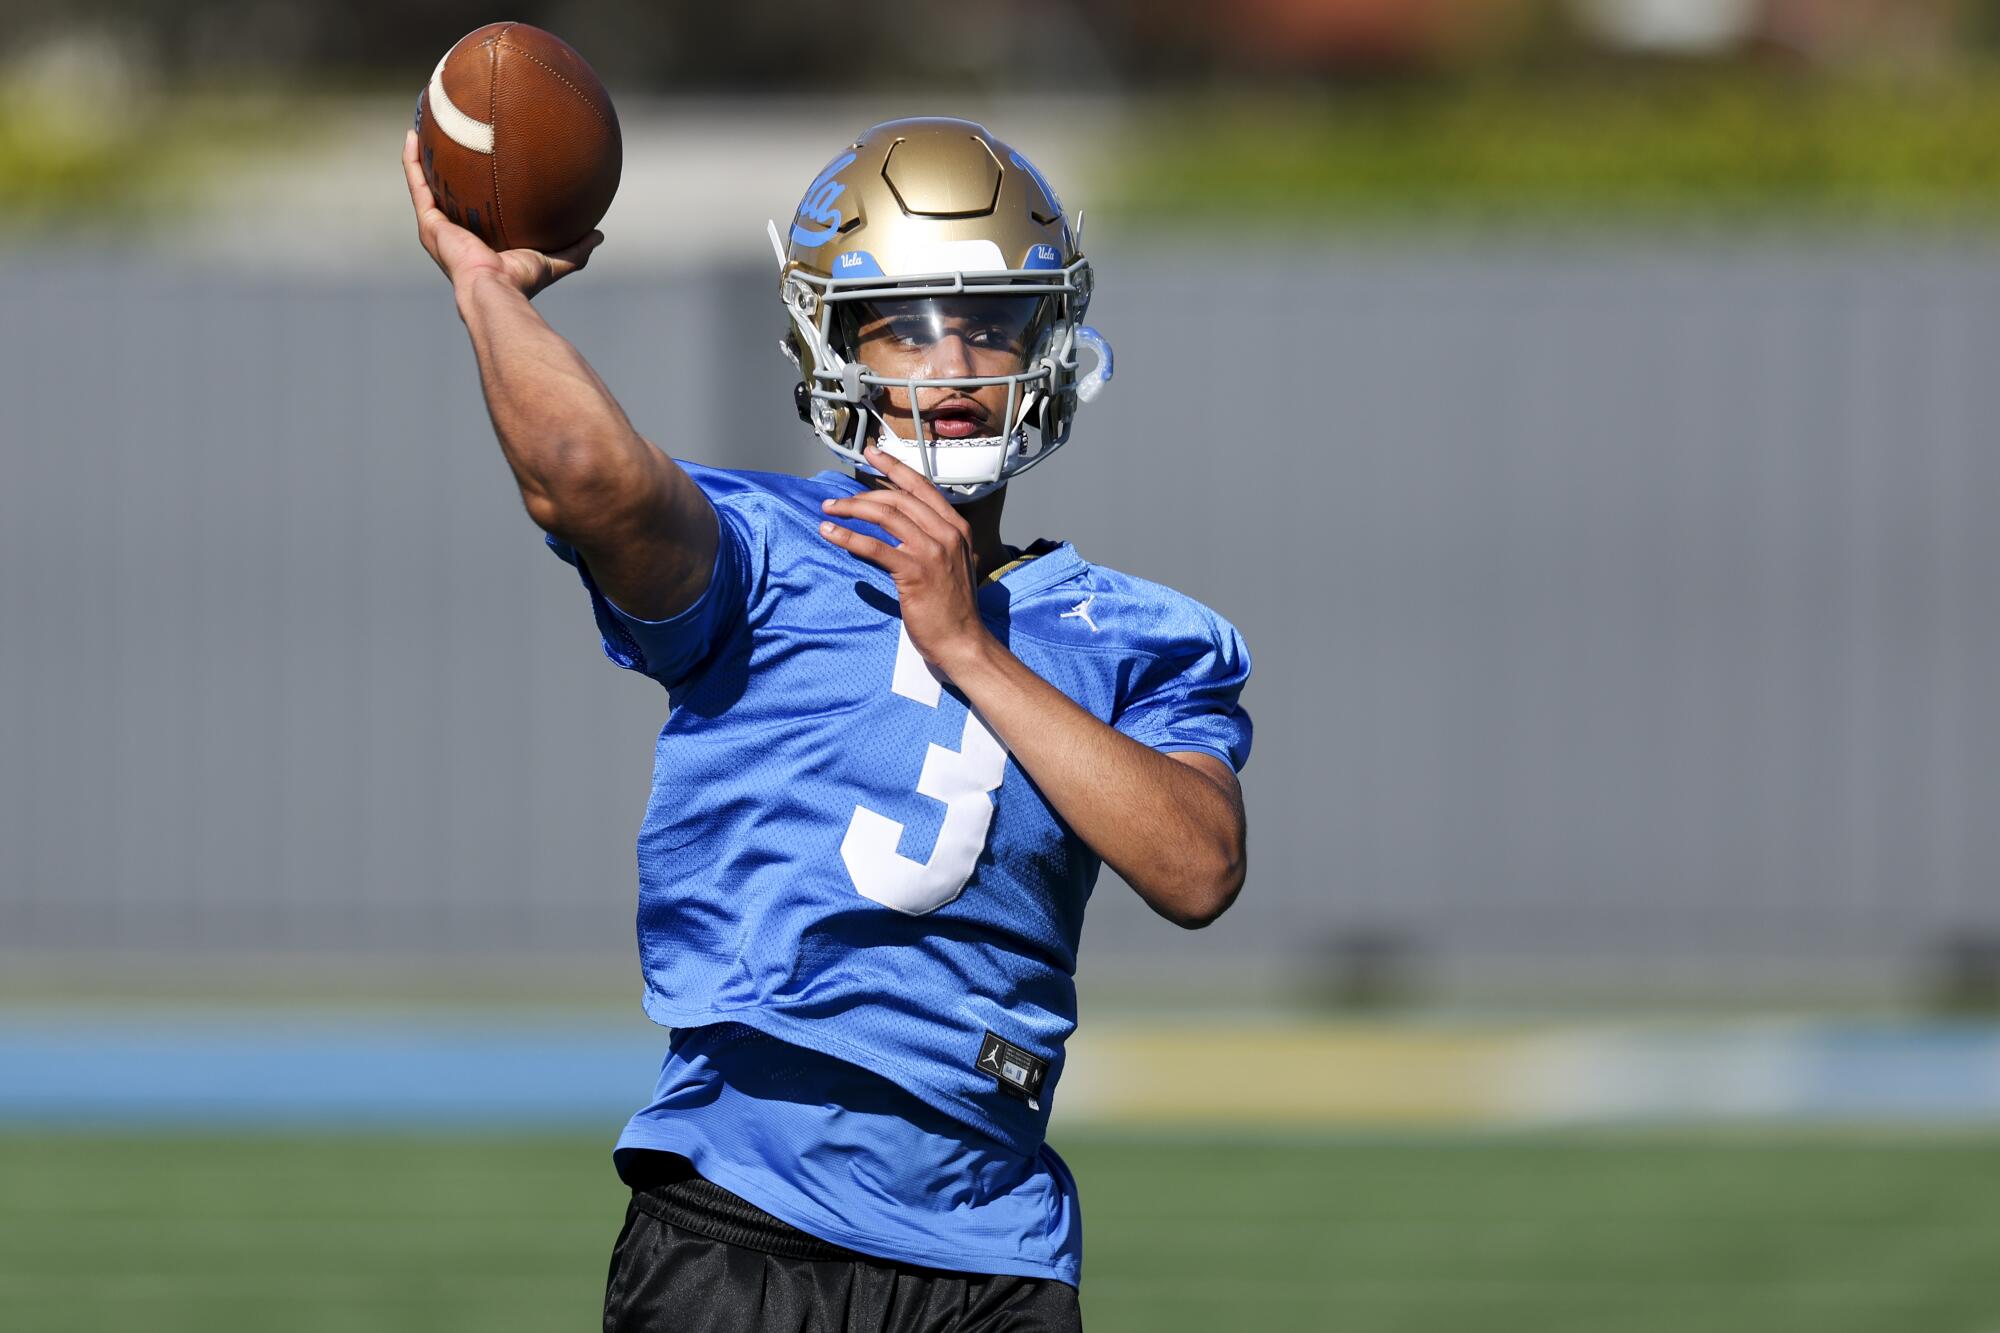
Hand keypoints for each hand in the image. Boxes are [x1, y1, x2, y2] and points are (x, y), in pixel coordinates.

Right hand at [402, 129, 599, 298]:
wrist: (496, 289)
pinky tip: (413, 134)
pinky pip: (417, 183)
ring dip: (421, 155)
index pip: (474, 208)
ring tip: (422, 126)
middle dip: (444, 167)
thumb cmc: (522, 280)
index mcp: (477, 240)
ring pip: (425, 182)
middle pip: (446, 191)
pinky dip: (412, 160)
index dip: (474, 187)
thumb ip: (576, 249)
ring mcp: (437, 227)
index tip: (481, 162)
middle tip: (449, 136)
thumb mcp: (554, 260)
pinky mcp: (428, 222)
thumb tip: (599, 234)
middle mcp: (453, 232)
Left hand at [819, 445, 993, 674]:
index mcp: (956, 527)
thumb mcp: (948, 563)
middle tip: (835, 499)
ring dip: (851, 509)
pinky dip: (848, 537)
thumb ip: (927, 540)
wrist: (962, 640)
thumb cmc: (951, 607)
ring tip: (828, 511)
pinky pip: (875, 546)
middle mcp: (947, 533)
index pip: (921, 487)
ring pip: (886, 515)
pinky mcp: (915, 572)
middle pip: (898, 498)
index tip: (872, 453)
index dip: (894, 467)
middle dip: (862, 494)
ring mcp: (932, 551)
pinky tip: (830, 533)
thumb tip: (888, 525)